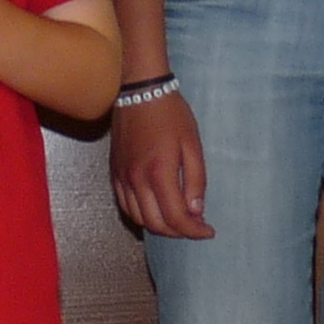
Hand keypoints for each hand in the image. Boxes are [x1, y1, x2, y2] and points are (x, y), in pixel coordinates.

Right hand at [111, 84, 210, 237]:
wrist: (140, 91)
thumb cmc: (171, 114)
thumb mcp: (193, 145)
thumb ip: (195, 181)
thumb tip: (196, 211)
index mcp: (159, 173)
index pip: (176, 218)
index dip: (194, 231)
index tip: (208, 231)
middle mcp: (136, 180)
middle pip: (156, 224)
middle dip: (178, 232)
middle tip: (196, 226)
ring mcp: (122, 178)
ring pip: (139, 219)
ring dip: (160, 226)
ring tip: (179, 218)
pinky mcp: (115, 173)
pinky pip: (126, 206)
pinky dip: (142, 215)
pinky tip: (157, 208)